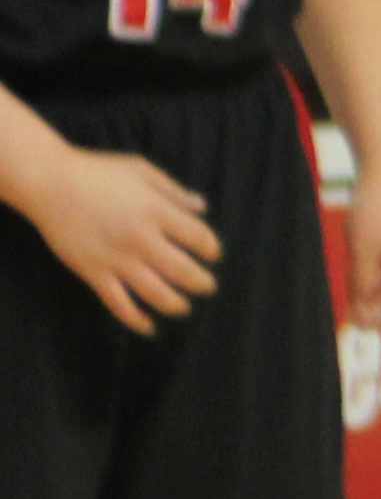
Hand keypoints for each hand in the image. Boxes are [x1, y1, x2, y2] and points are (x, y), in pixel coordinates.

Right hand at [15, 142, 222, 330]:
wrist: (49, 184)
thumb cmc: (98, 172)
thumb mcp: (142, 171)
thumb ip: (174, 191)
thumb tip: (202, 206)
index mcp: (156, 211)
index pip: (199, 238)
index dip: (212, 249)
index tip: (213, 254)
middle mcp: (141, 239)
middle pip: (183, 271)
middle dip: (202, 283)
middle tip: (209, 287)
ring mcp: (117, 259)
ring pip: (155, 293)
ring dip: (176, 305)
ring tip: (184, 307)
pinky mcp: (94, 273)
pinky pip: (118, 304)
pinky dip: (135, 320)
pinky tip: (148, 327)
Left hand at [341, 168, 380, 335]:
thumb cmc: (373, 214)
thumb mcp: (360, 254)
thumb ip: (361, 286)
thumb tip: (361, 310)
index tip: (357, 328)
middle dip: (376, 310)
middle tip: (349, 313)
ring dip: (373, 294)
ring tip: (350, 290)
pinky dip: (375, 277)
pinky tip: (357, 273)